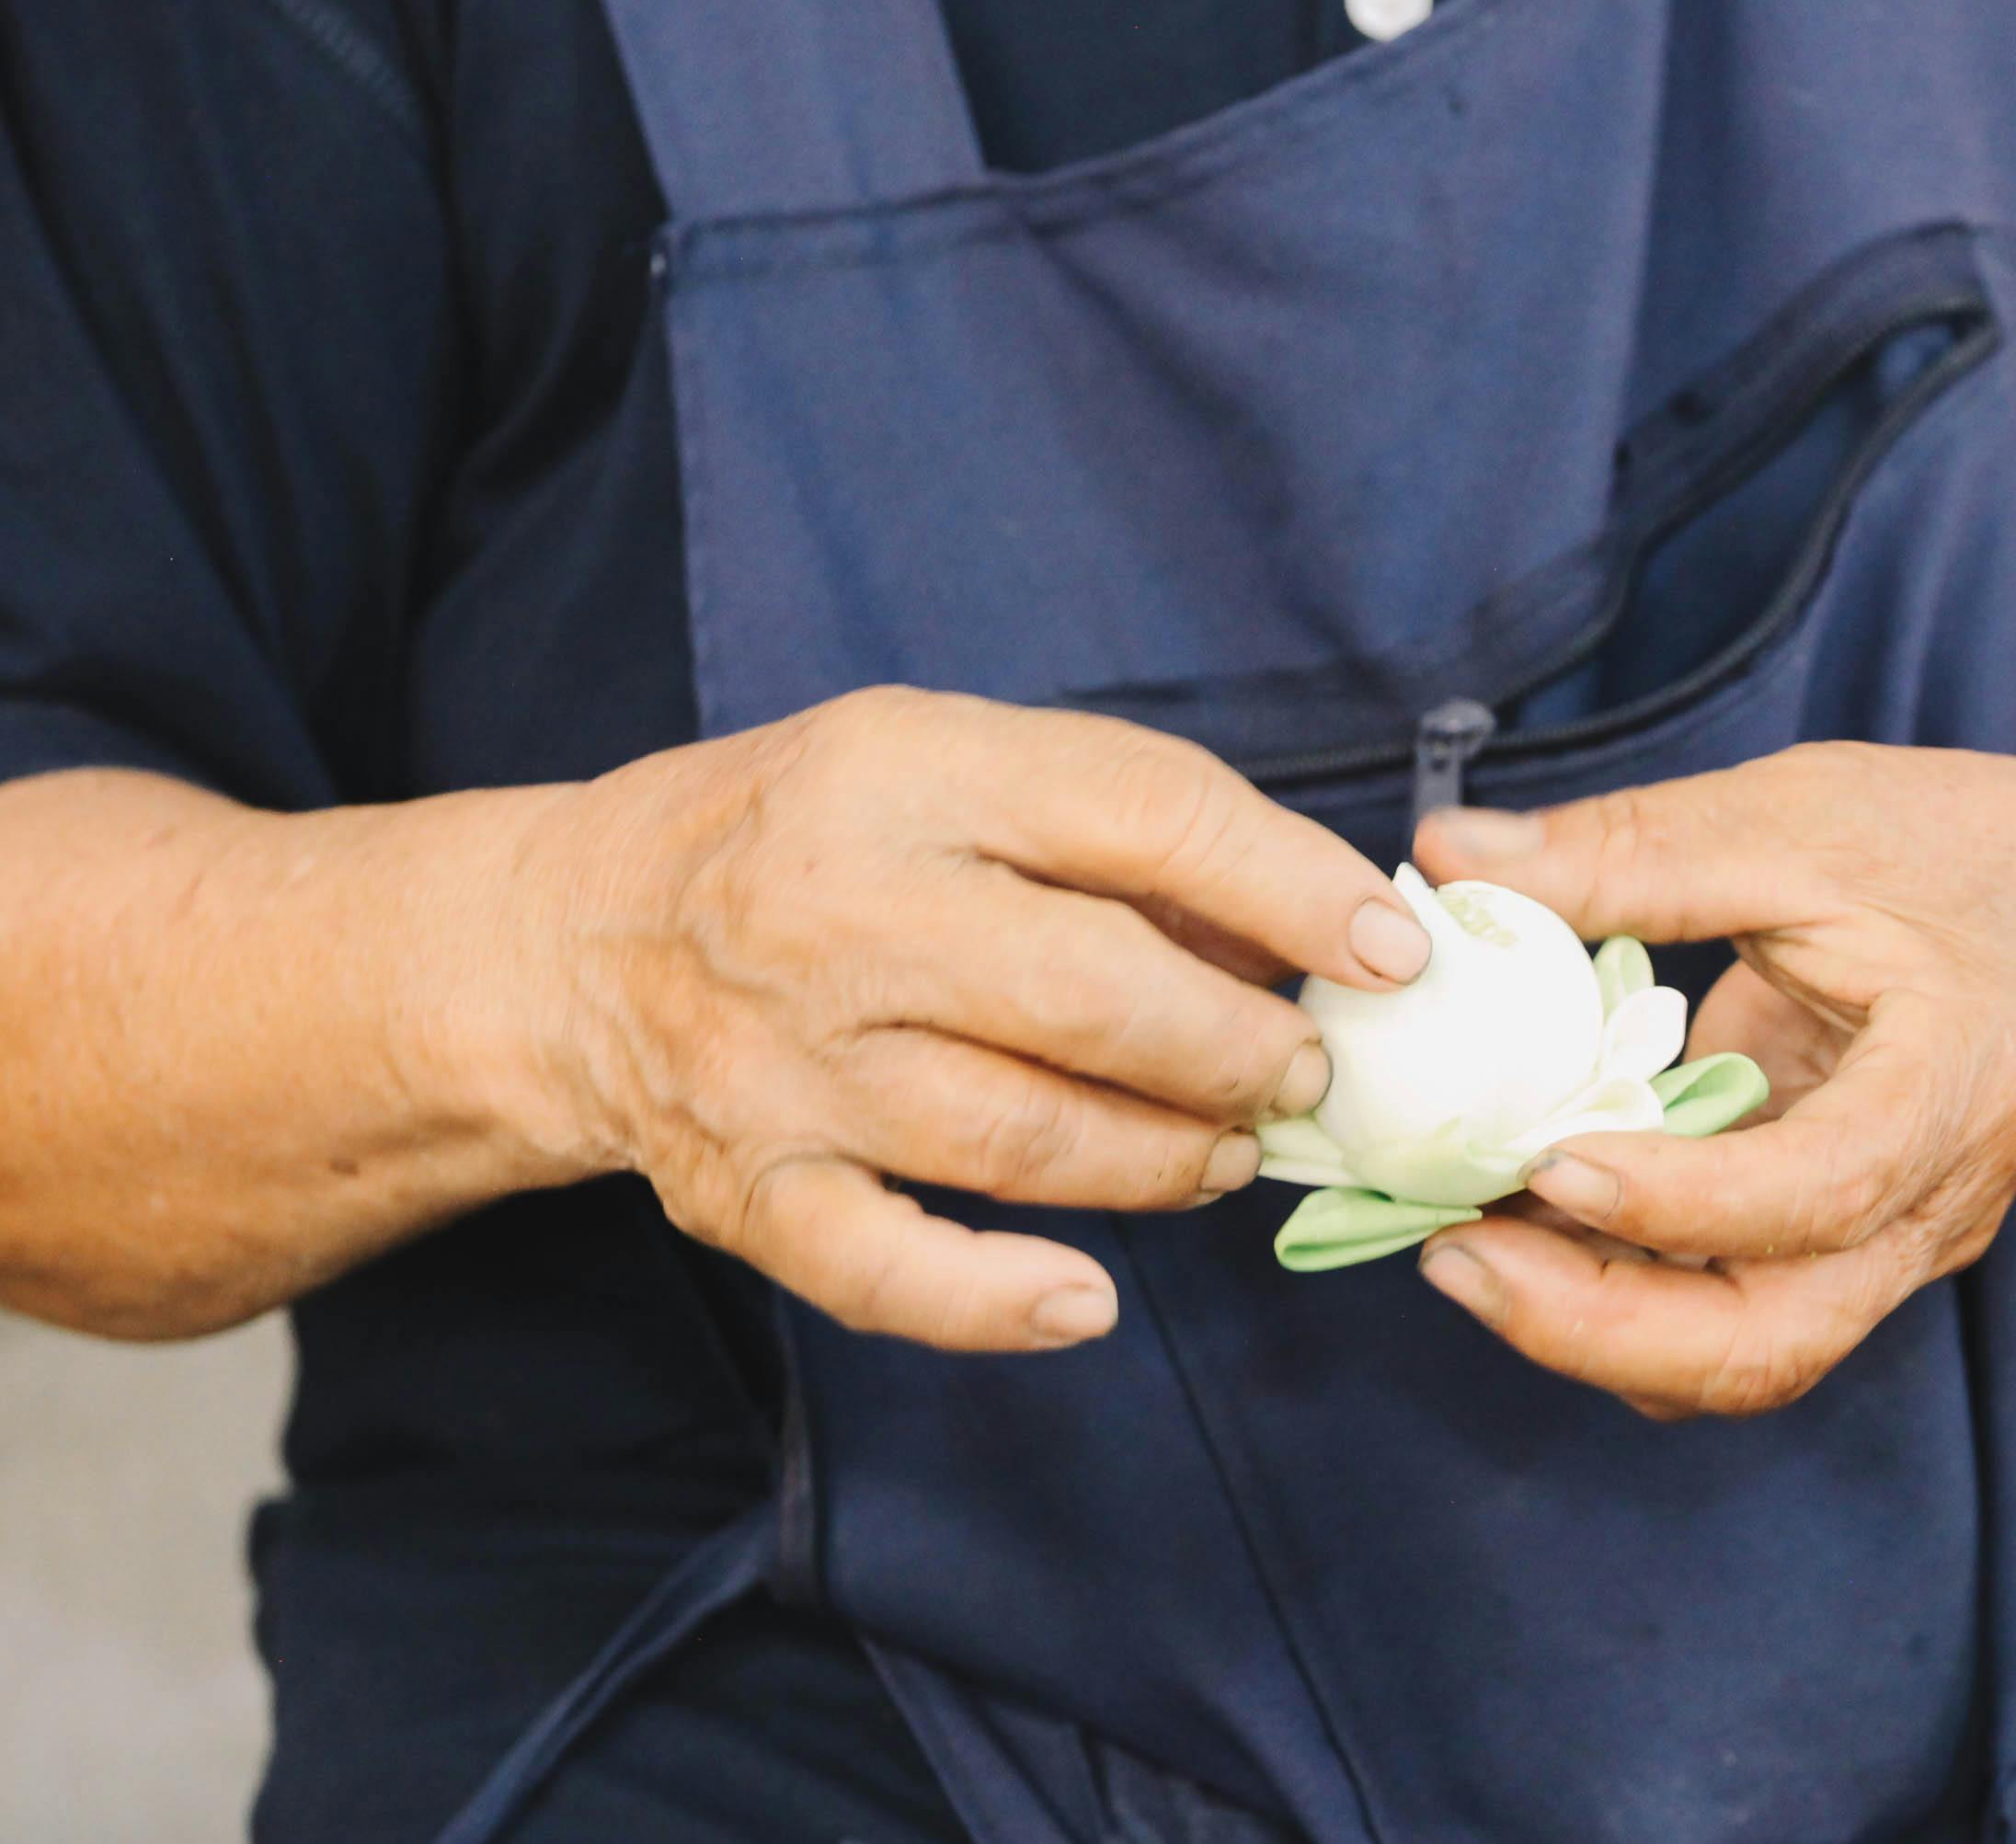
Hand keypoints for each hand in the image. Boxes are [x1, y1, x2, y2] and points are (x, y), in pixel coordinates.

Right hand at [518, 686, 1429, 1354]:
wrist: (572, 940)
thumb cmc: (809, 839)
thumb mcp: (950, 767)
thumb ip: (1121, 830)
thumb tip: (1321, 926)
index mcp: (907, 772)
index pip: (1141, 813)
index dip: (1290, 889)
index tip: (1390, 952)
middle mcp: (835, 912)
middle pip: (1096, 997)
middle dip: (1241, 1049)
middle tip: (1305, 1073)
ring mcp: (784, 1064)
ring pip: (1024, 1139)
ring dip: (1167, 1161)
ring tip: (1231, 1152)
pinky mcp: (746, 1191)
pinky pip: (889, 1272)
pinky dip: (999, 1301)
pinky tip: (1090, 1301)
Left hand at [1409, 742, 2015, 1417]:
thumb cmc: (1963, 855)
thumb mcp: (1805, 817)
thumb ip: (1632, 848)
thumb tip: (1449, 856)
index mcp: (1952, 1091)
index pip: (1820, 1194)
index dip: (1679, 1202)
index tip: (1551, 1161)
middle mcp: (1927, 1207)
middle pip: (1768, 1343)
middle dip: (1593, 1328)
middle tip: (1451, 1256)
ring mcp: (1882, 1248)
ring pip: (1734, 1357)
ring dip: (1588, 1328)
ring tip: (1460, 1244)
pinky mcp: (1831, 1251)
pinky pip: (1716, 1313)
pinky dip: (1611, 1294)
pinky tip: (1521, 1222)